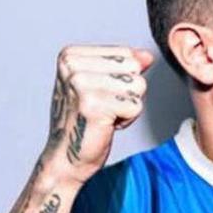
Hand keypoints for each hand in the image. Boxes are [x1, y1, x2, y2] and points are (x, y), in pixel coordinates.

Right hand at [43, 45, 153, 183]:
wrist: (65, 158)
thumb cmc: (83, 122)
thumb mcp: (102, 85)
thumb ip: (124, 66)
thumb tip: (147, 56)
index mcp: (71, 55)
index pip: (125, 54)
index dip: (121, 79)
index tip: (100, 95)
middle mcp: (73, 66)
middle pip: (134, 68)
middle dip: (127, 92)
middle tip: (103, 108)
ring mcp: (81, 85)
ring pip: (138, 86)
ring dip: (127, 107)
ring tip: (105, 116)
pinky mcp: (94, 105)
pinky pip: (136, 106)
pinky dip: (127, 120)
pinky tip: (106, 125)